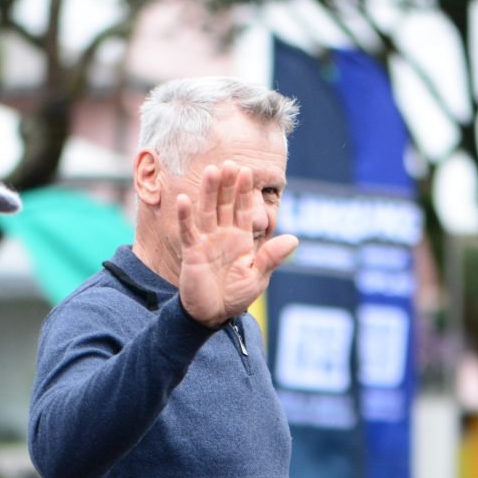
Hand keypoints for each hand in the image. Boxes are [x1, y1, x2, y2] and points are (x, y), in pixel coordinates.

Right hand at [177, 161, 297, 326]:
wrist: (212, 314)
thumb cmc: (235, 296)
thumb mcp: (257, 277)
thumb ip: (271, 258)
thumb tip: (294, 239)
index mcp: (241, 238)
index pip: (244, 210)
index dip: (245, 191)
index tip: (247, 171)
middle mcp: (223, 235)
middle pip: (225, 204)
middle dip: (227, 185)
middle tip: (228, 163)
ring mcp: (206, 241)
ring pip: (206, 211)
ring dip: (207, 192)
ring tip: (210, 172)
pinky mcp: (191, 251)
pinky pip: (187, 231)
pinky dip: (184, 216)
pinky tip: (183, 199)